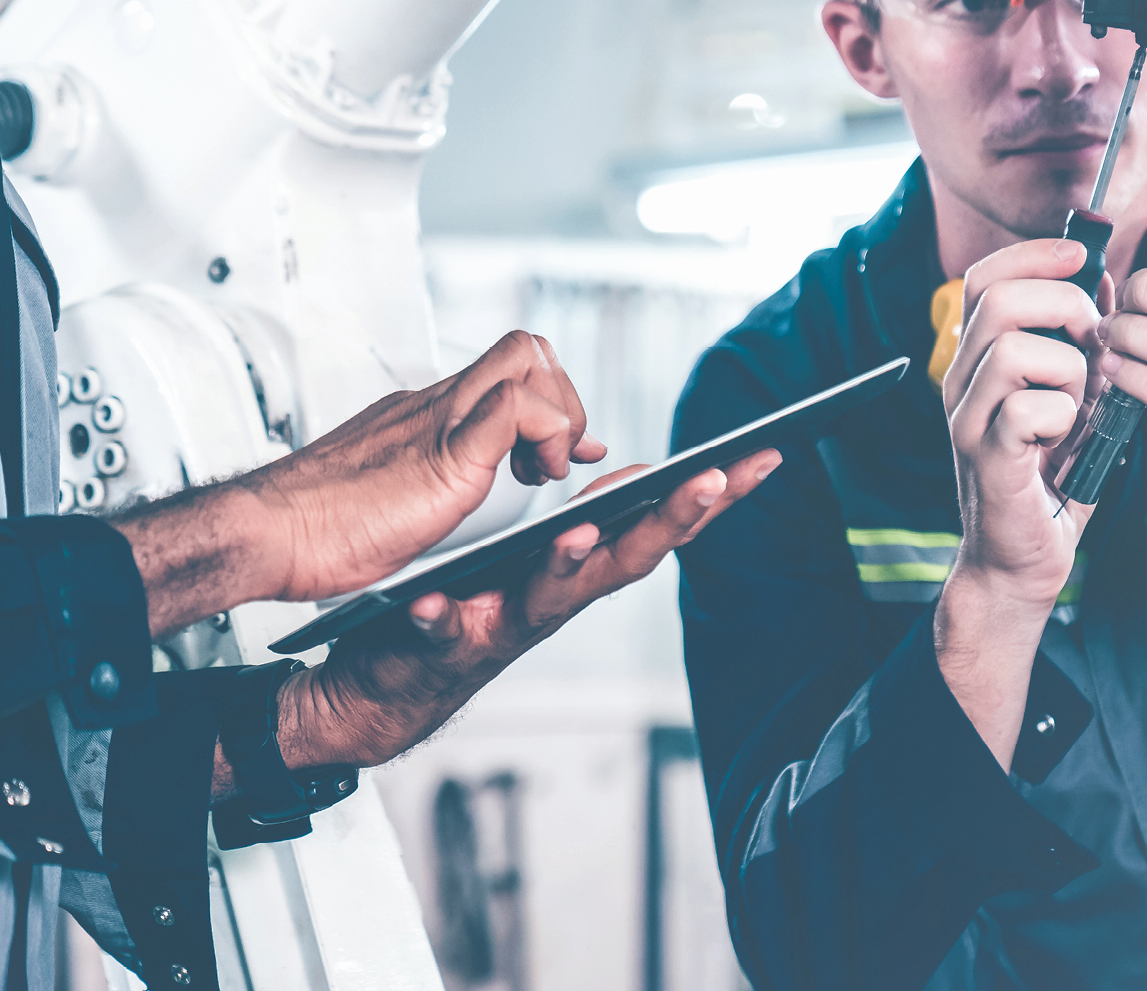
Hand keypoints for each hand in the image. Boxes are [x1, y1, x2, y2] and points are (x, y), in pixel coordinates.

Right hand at [246, 331, 607, 604]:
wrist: (267, 532)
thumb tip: (429, 498)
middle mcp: (432, 405)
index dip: (547, 400)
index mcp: (420, 416)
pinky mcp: (446, 451)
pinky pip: (516, 405)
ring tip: (543, 469)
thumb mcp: (381, 496)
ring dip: (559, 412)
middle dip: (562, 399)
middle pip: (524, 348)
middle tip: (556, 458)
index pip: (500, 370)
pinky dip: (545, 434)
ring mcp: (440, 421)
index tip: (559, 451)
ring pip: (528, 357)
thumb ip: (412, 485)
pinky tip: (531, 478)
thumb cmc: (309, 528)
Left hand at [279, 452, 781, 766]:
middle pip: (625, 559)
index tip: (759, 457)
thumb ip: (582, 530)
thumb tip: (632, 477)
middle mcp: (552, 602)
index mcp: (576, 573)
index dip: (710, 497)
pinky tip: (431, 602)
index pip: (654, 526)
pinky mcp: (444, 647)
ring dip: (566, 565)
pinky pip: (444, 631)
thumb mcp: (535, 568)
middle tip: (712, 479)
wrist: (387, 690)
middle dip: (672, 520)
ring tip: (579, 530)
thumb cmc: (468, 616)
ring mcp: (503, 627)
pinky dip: (441, 618)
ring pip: (547, 596)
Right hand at [928, 240, 1101, 767]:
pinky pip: (1025, 410)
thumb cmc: (1051, 478)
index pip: (984, 278)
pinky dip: (1063, 416)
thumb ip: (1086, 346)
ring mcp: (969, 422)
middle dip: (1064, 309)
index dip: (1032, 255)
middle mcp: (962, 383)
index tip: (1079, 257)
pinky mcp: (989, 461)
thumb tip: (1109, 283)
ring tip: (1080, 402)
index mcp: (978, 361)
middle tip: (1095, 343)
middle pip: (998, 301)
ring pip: (1013, 349)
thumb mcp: (1076, 398)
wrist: (1022, 562)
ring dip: (1067, 368)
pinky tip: (1069, 438)